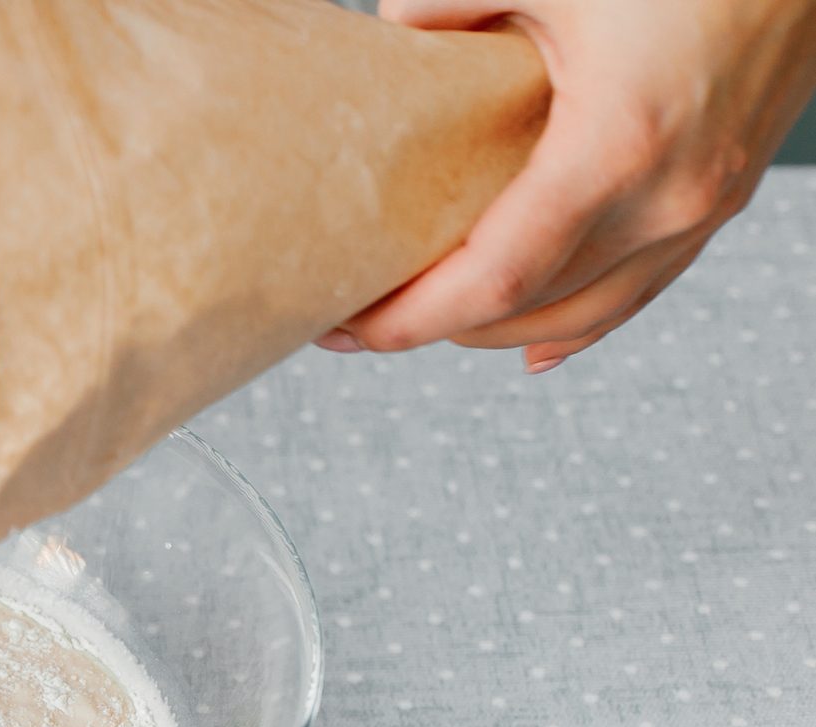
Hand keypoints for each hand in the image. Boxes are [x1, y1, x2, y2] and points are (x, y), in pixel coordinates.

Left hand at [320, 0, 815, 372]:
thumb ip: (452, 2)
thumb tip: (390, 29)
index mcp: (615, 149)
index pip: (491, 282)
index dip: (410, 320)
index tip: (345, 328)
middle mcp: (669, 196)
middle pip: (529, 310)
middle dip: (438, 327)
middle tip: (363, 318)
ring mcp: (706, 201)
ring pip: (589, 312)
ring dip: (503, 330)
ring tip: (431, 325)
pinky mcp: (726, 189)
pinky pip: (644, 288)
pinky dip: (581, 322)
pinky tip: (538, 345)